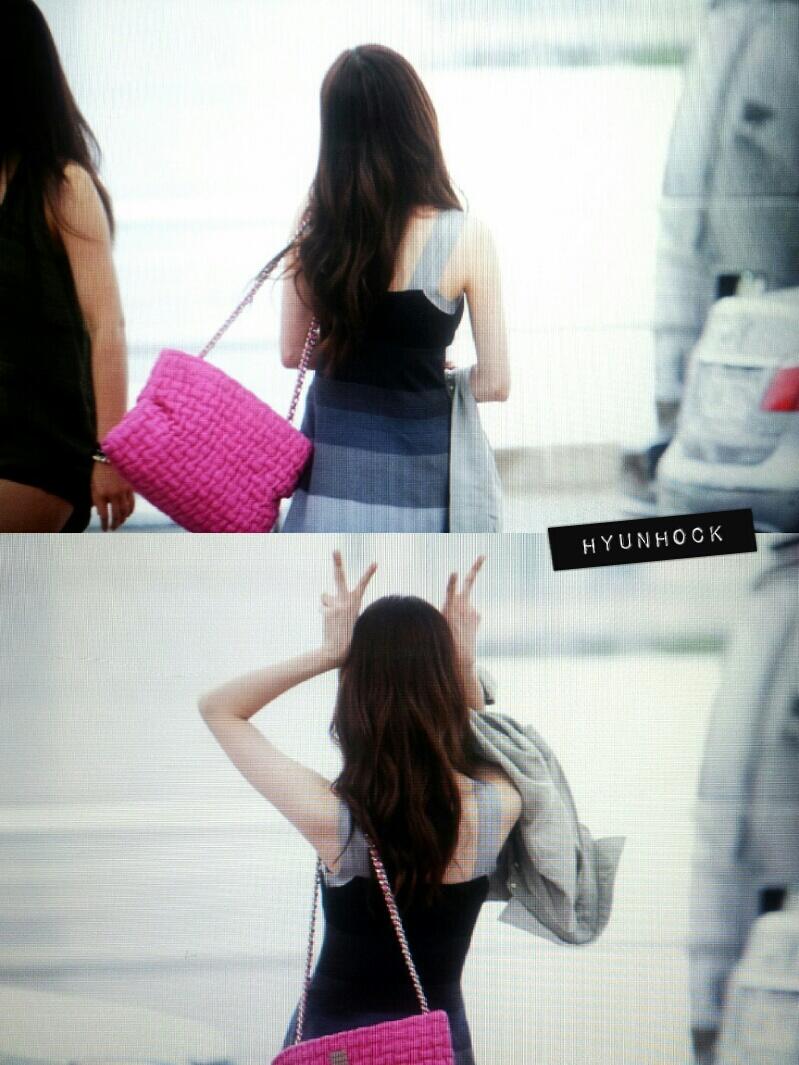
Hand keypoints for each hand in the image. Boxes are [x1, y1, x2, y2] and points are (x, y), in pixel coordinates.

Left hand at [92, 463, 134, 530]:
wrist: (110, 458)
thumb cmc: (99, 472)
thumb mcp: (93, 486)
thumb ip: (96, 500)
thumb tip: (101, 513)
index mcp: (100, 494)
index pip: (104, 515)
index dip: (104, 524)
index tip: (104, 530)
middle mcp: (112, 495)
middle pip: (116, 515)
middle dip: (114, 524)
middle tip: (113, 529)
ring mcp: (122, 492)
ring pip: (125, 511)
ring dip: (123, 520)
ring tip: (120, 523)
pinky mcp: (130, 488)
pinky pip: (131, 504)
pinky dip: (130, 511)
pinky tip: (127, 515)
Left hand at [320, 550, 377, 666]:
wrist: (338, 650)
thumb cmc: (346, 632)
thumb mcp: (346, 614)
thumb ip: (338, 601)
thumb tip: (323, 594)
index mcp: (355, 602)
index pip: (363, 584)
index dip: (368, 573)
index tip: (375, 562)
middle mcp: (346, 600)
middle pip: (339, 577)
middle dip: (337, 562)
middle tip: (335, 549)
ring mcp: (335, 605)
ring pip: (325, 596)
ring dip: (327, 604)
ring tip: (333, 617)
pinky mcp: (326, 610)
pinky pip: (322, 606)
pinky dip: (324, 612)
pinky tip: (329, 622)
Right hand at [441, 556, 484, 666]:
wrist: (462, 655)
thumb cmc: (444, 637)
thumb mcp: (439, 620)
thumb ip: (448, 606)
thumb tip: (463, 600)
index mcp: (450, 607)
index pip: (451, 590)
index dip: (452, 581)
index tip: (455, 572)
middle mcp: (464, 606)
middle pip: (470, 582)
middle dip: (475, 567)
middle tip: (483, 555)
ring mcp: (473, 609)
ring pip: (464, 603)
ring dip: (459, 612)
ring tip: (456, 627)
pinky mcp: (478, 614)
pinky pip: (469, 611)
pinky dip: (464, 617)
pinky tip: (463, 628)